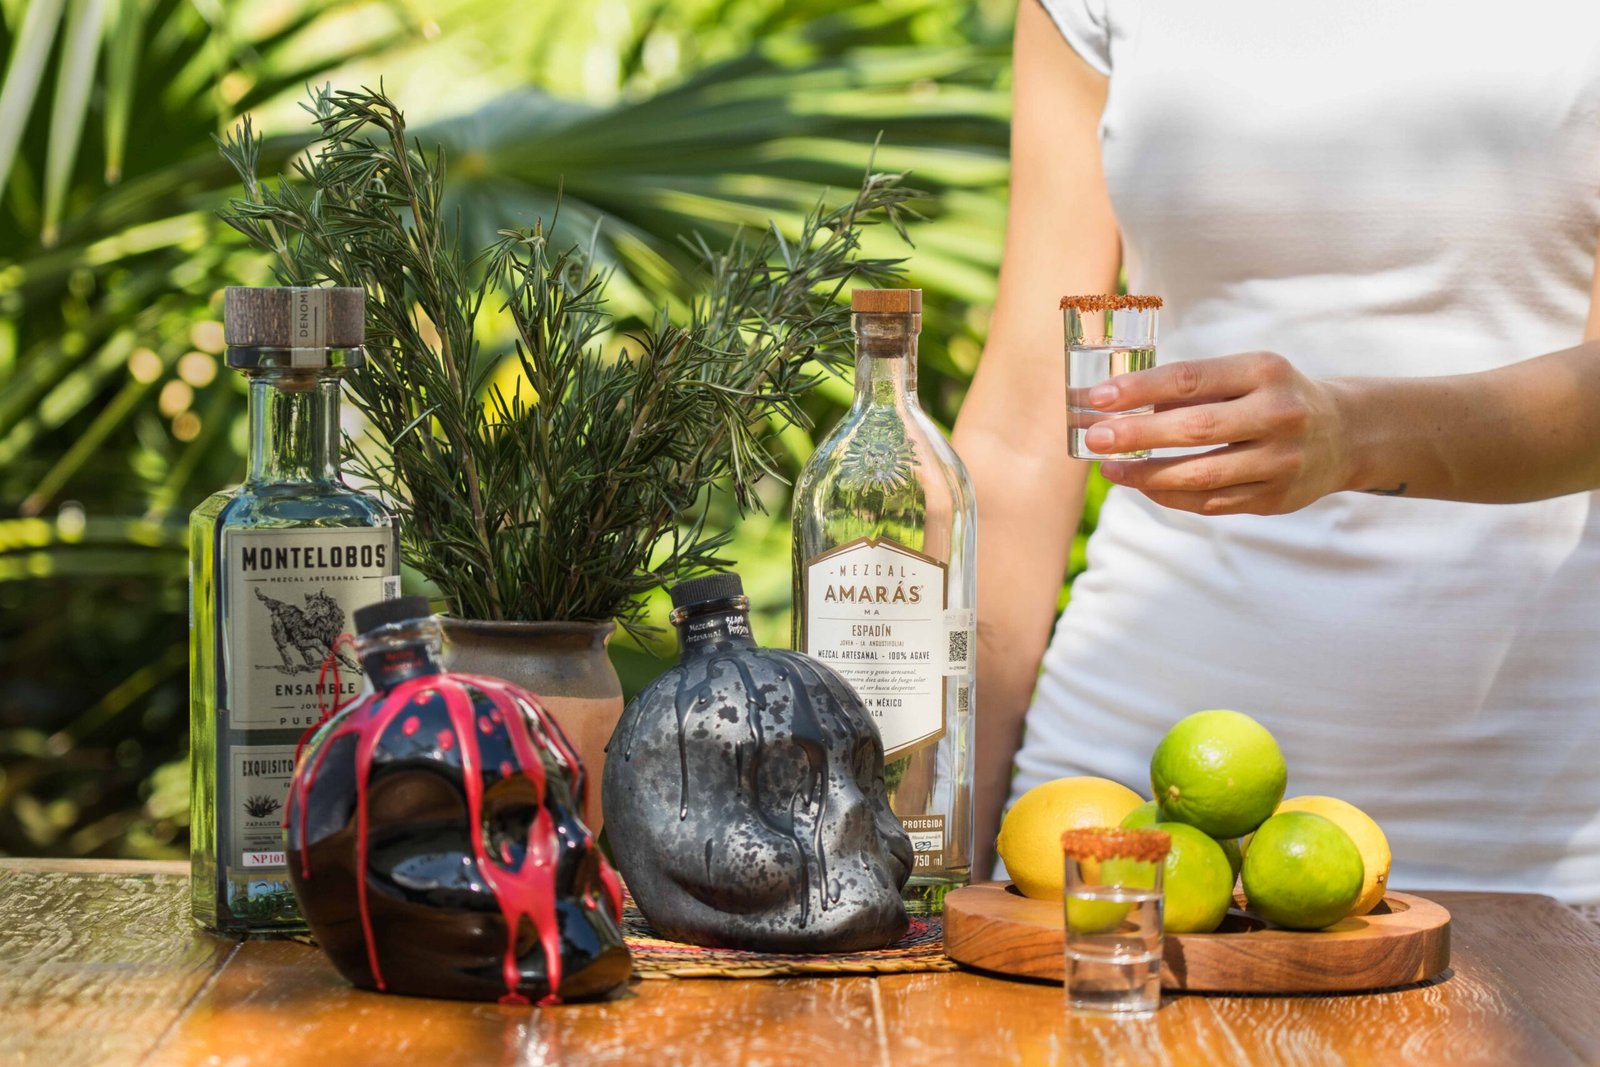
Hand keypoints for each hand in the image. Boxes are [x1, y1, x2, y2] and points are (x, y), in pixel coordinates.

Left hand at [1084, 352, 1353, 515]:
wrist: (1344, 435)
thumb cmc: (1274, 396)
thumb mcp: (1246, 375)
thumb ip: (1193, 388)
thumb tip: (1121, 406)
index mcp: (1264, 372)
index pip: (1190, 379)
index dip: (1139, 389)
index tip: (1097, 397)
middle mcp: (1278, 415)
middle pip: (1195, 429)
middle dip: (1137, 434)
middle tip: (1095, 438)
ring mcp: (1280, 462)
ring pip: (1200, 475)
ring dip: (1145, 474)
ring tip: (1109, 468)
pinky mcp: (1275, 499)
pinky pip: (1210, 502)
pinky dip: (1169, 495)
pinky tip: (1142, 485)